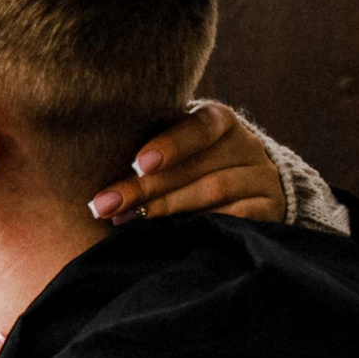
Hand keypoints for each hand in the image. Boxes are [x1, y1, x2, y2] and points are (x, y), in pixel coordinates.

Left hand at [86, 101, 283, 224]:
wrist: (251, 184)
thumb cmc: (190, 159)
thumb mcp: (174, 142)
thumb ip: (145, 143)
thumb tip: (88, 152)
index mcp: (220, 120)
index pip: (199, 126)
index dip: (171, 144)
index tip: (139, 163)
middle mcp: (246, 146)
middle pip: (196, 168)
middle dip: (146, 189)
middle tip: (105, 205)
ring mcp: (261, 178)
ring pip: (215, 193)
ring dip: (166, 210)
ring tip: (126, 222)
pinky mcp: (270, 208)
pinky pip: (238, 219)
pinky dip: (202, 227)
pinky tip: (170, 237)